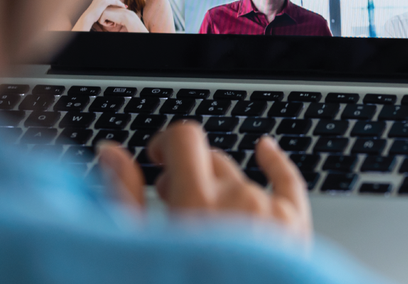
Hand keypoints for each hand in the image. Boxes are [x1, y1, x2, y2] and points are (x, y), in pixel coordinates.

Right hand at [89, 0, 125, 15]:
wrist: (90, 15)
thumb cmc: (96, 10)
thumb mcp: (102, 2)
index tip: (119, 1)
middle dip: (118, 0)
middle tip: (123, 5)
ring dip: (119, 3)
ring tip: (124, 6)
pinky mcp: (106, 0)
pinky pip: (116, 1)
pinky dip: (120, 5)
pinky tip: (123, 7)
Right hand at [97, 122, 311, 239]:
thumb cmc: (191, 279)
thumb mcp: (147, 245)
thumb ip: (125, 196)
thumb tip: (110, 152)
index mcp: (198, 205)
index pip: (185, 138)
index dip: (166, 143)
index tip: (157, 158)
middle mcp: (239, 201)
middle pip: (210, 157)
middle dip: (188, 173)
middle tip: (173, 205)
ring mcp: (272, 212)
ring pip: (241, 175)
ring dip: (221, 187)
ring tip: (206, 220)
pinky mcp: (297, 226)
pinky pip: (288, 179)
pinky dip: (274, 162)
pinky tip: (264, 150)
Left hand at [98, 5, 146, 31]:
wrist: (127, 17)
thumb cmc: (123, 16)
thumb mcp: (114, 12)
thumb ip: (109, 12)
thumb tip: (102, 18)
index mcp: (107, 4)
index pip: (103, 14)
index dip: (109, 19)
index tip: (114, 20)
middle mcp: (105, 5)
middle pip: (101, 16)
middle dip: (107, 21)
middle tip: (114, 22)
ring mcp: (104, 9)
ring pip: (100, 19)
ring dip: (107, 23)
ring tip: (113, 22)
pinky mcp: (104, 14)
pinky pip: (101, 22)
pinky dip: (107, 24)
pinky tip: (113, 22)